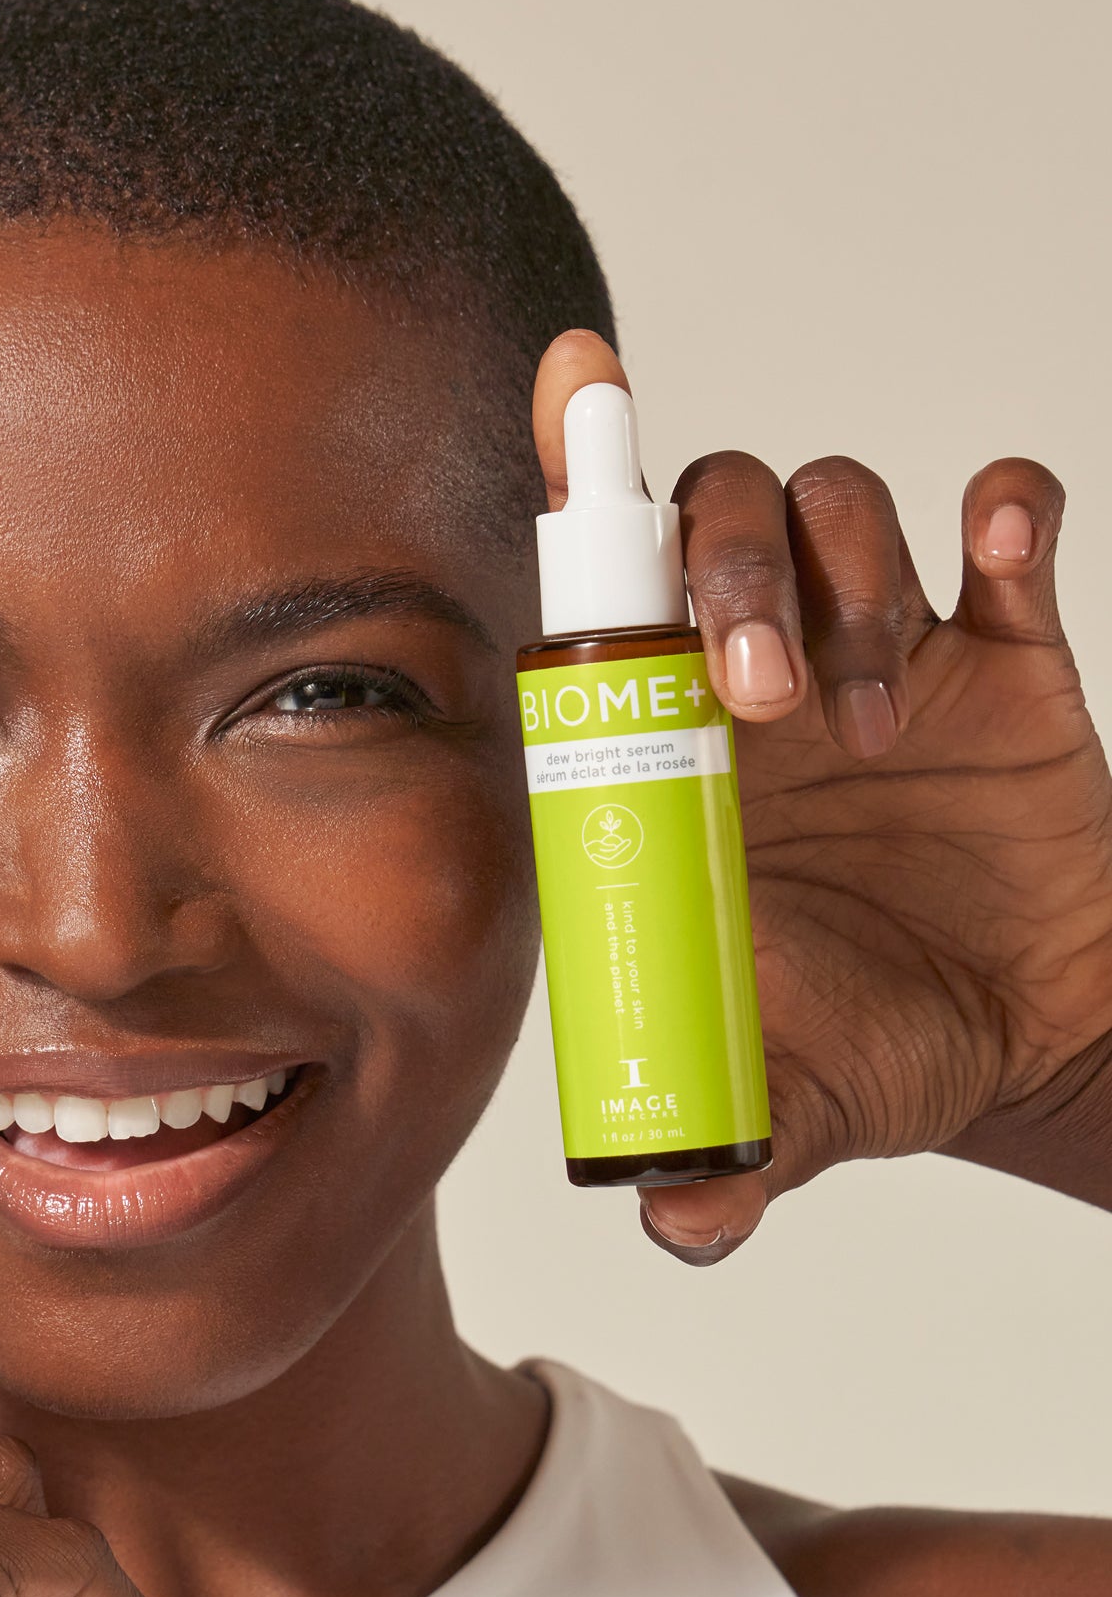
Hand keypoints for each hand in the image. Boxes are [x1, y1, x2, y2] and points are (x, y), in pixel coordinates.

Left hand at [533, 333, 1111, 1259]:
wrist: (1026, 1043)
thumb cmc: (879, 1046)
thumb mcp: (797, 1099)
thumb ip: (732, 1150)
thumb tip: (676, 1219)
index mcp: (672, 753)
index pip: (606, 598)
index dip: (583, 480)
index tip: (569, 376)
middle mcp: (757, 678)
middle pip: (716, 520)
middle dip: (728, 573)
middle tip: (762, 699)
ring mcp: (882, 653)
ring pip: (840, 508)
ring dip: (855, 581)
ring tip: (878, 723)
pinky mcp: (1010, 653)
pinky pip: (1004, 529)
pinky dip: (1001, 515)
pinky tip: (1003, 556)